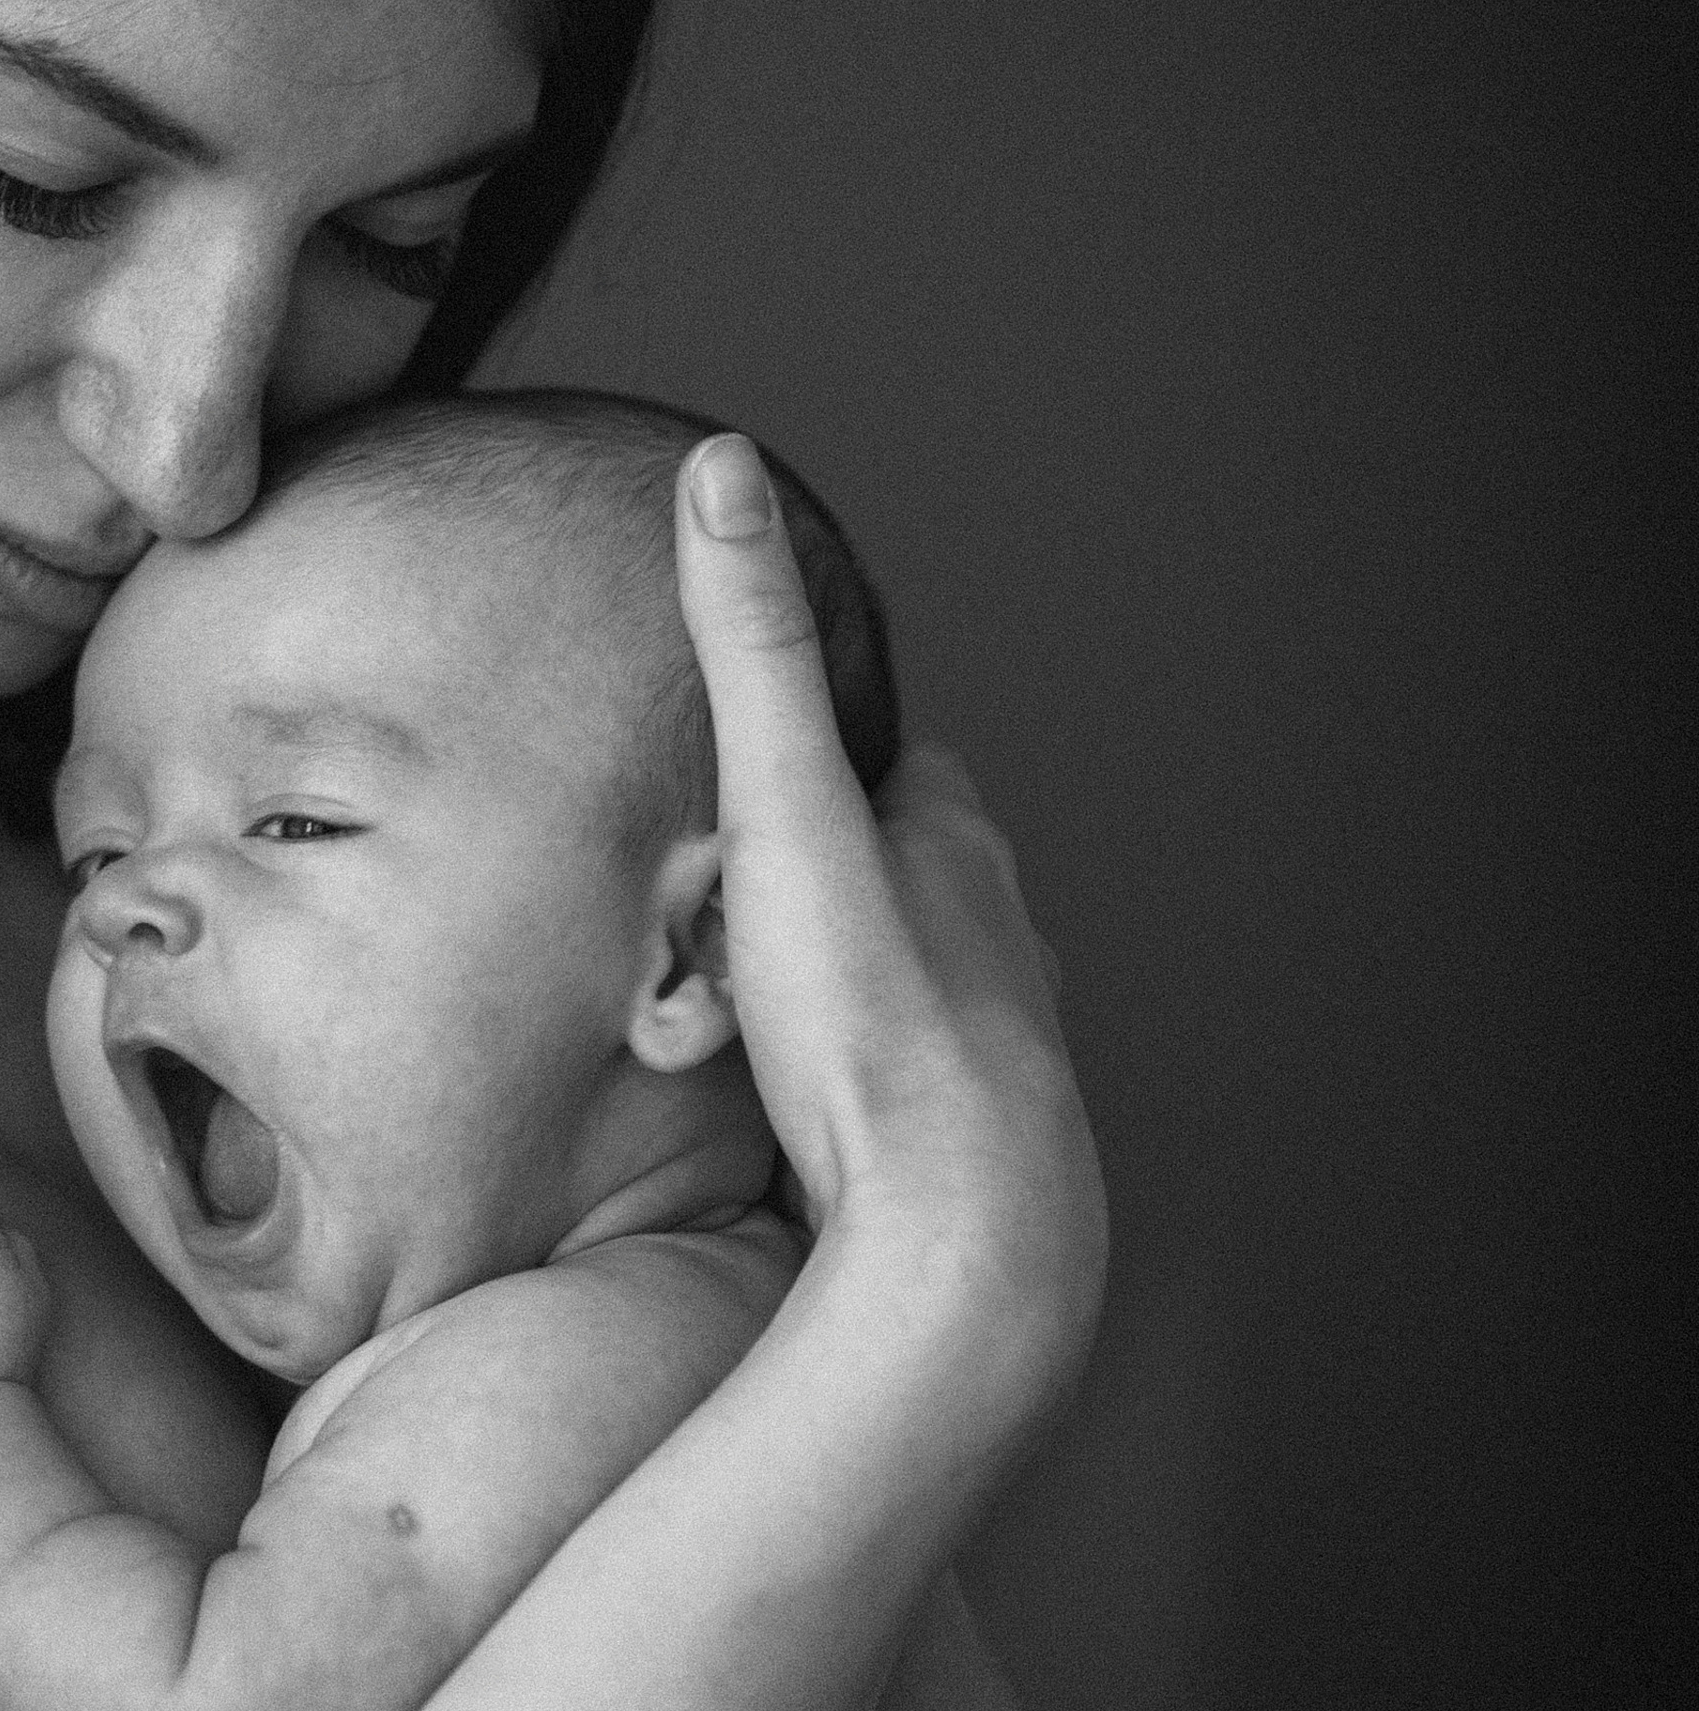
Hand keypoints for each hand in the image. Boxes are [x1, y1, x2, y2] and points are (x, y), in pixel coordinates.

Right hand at [676, 438, 1105, 1479]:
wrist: (959, 1245)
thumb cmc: (875, 1027)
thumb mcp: (785, 812)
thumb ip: (750, 651)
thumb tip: (724, 466)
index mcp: (961, 844)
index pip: (887, 762)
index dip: (806, 767)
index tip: (732, 794)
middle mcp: (1004, 937)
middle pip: (888, 883)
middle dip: (800, 898)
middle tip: (705, 939)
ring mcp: (1002, 1047)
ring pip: (899, 990)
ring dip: (825, 1002)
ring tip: (738, 1039)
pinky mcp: (977, 1149)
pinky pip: (895, 1093)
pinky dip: (848, 1094)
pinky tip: (799, 1132)